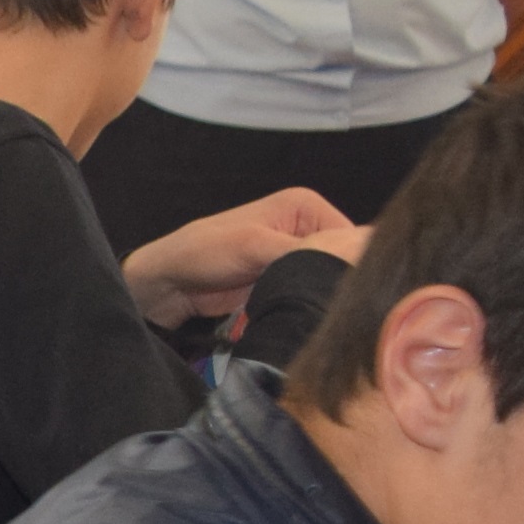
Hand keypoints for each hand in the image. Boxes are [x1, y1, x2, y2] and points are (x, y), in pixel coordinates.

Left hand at [122, 186, 352, 327]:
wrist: (168, 284)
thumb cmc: (203, 253)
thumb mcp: (254, 246)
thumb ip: (303, 251)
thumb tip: (351, 260)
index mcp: (306, 205)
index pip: (354, 236)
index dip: (355, 264)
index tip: (348, 292)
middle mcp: (308, 227)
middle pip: (344, 258)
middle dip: (338, 281)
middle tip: (330, 306)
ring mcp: (297, 257)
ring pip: (328, 279)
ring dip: (323, 297)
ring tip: (316, 313)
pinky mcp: (286, 282)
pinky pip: (310, 294)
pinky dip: (309, 306)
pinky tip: (307, 318)